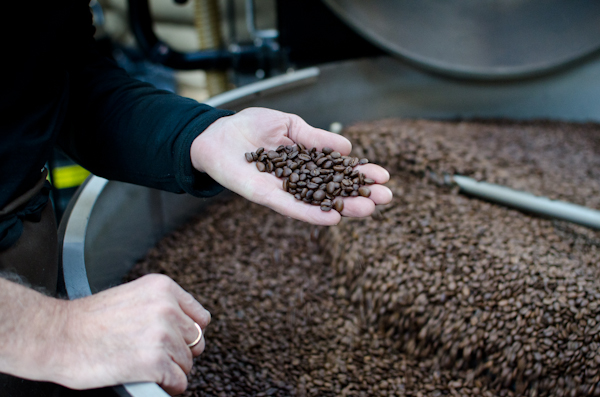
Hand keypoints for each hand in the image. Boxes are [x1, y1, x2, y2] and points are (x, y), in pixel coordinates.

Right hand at [53, 274, 209, 394]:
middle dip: (181, 352)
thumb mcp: (134, 296)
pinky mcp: (155, 362)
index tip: (178, 341)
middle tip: (158, 355)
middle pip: (196, 341)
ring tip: (147, 366)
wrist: (57, 335)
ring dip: (171, 369)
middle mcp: (168, 308)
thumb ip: (162, 305)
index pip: (200, 317)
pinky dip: (168, 386)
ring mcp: (163, 335)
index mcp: (164, 288)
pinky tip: (152, 380)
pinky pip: (179, 381)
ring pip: (187, 363)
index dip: (189, 333)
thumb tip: (185, 326)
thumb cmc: (88, 319)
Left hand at [191, 107, 391, 224]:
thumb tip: (346, 148)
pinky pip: (292, 208)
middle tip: (386, 197)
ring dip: (344, 207)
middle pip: (335, 190)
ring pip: (319, 203)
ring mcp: (285, 191)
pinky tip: (334, 218)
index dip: (361, 174)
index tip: (383, 176)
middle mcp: (299, 180)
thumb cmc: (250, 127)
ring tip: (369, 209)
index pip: (340, 171)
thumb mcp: (289, 125)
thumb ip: (315, 138)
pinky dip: (312, 213)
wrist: (216, 134)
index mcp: (307, 162)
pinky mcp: (267, 197)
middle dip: (361, 194)